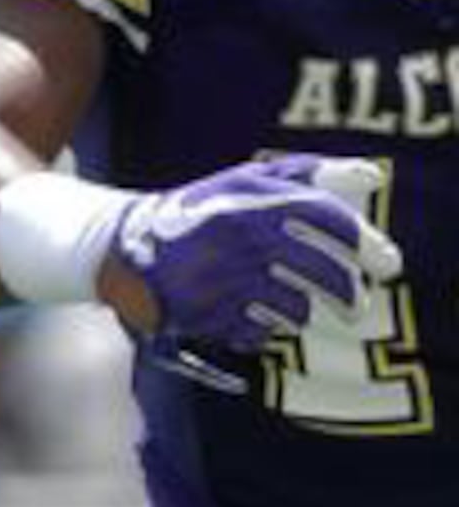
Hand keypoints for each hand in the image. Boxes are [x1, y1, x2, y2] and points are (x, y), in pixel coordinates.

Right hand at [103, 156, 403, 374]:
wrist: (123, 248)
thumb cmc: (201, 213)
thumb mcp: (244, 181)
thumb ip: (304, 174)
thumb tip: (370, 177)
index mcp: (254, 199)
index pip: (327, 217)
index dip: (362, 240)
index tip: (384, 262)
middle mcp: (242, 236)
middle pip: (324, 273)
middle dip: (348, 293)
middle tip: (354, 305)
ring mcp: (226, 277)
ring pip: (297, 308)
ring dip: (299, 311)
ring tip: (291, 307)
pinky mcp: (208, 313)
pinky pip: (259, 332)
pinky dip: (260, 330)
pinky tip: (248, 317)